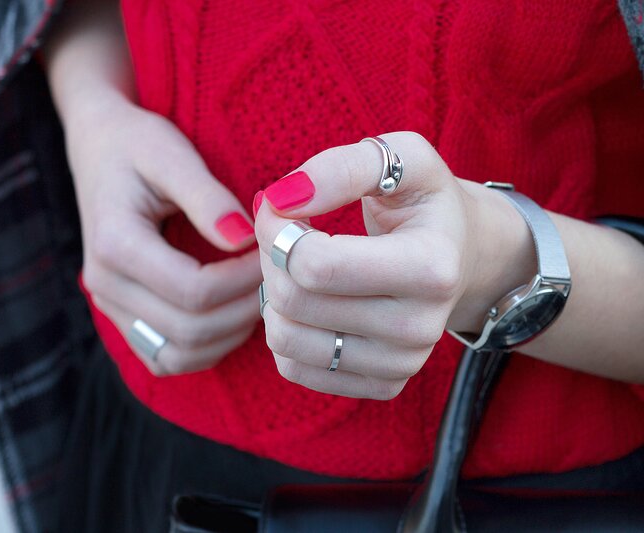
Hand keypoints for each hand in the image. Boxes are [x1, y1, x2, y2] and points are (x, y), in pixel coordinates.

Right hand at [66, 95, 261, 375]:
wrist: (99, 149)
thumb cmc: (137, 144)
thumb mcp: (172, 153)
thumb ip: (207, 196)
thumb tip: (243, 238)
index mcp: (114, 244)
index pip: (192, 291)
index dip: (243, 280)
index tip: (272, 253)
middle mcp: (104, 284)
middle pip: (189, 329)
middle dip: (243, 309)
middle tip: (275, 278)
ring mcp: (109, 307)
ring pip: (179, 355)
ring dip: (229, 335)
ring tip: (258, 295)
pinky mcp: (122, 318)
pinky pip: (167, 358)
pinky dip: (207, 348)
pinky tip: (232, 314)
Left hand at [254, 132, 534, 398]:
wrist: (463, 255)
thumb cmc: (424, 202)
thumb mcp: (401, 158)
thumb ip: (343, 167)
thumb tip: (283, 198)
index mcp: (431, 266)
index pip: (316, 265)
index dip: (277, 229)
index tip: (281, 206)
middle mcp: (420, 326)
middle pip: (294, 301)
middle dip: (273, 257)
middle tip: (287, 232)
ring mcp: (402, 363)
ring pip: (284, 339)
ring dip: (273, 294)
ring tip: (298, 266)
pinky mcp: (380, 385)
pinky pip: (293, 367)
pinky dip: (286, 328)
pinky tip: (310, 300)